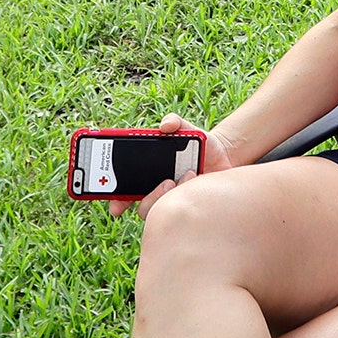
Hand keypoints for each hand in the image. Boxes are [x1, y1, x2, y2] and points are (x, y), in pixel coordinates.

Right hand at [106, 113, 234, 219]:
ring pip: (156, 212)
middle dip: (131, 203)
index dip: (113, 196)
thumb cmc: (203, 145)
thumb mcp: (189, 130)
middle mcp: (157, 188)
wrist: (226, 158)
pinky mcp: (188, 207)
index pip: (123, 188)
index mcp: (149, 171)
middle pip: (137, 204)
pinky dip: (183, 198)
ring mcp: (172, 200)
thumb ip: (177, 123)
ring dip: (162, 196)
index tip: (111, 199)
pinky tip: (193, 182)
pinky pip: (178, 214)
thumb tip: (166, 125)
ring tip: (180, 178)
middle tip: (155, 187)